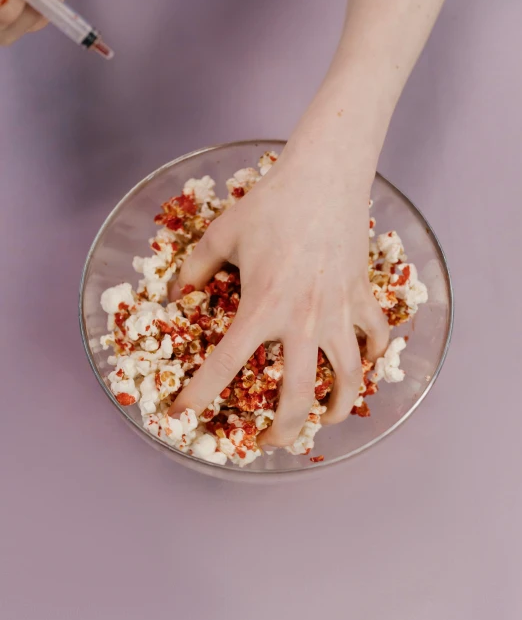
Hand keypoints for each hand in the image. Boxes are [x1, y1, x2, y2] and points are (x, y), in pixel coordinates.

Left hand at [168, 133, 389, 447]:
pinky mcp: (364, 296)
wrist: (324, 177)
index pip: (224, 365)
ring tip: (325, 420)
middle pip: (297, 395)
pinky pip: (377, 336)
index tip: (182, 414)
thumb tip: (176, 294)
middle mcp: (304, 319)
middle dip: (281, 430)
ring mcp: (340, 311)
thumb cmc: (270, 204)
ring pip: (349, 377)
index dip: (198, 395)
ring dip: (339, 407)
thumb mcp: (222, 234)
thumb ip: (194, 269)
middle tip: (268, 442)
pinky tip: (361, 364)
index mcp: (262, 306)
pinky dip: (373, 355)